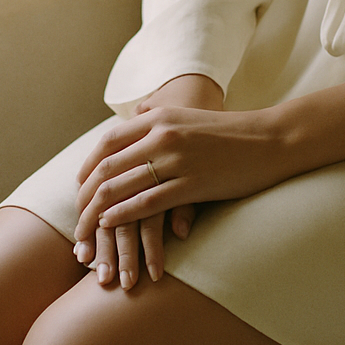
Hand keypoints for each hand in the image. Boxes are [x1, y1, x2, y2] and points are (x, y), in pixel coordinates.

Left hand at [74, 75, 220, 285]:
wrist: (269, 140)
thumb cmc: (228, 132)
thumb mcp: (189, 115)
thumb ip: (161, 115)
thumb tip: (141, 109)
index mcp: (159, 118)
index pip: (108, 143)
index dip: (87, 167)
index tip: (79, 188)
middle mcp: (162, 136)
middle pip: (107, 168)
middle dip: (85, 198)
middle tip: (75, 220)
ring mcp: (177, 160)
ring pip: (121, 188)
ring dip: (98, 215)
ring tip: (86, 235)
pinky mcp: (192, 184)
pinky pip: (148, 203)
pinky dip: (124, 216)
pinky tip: (112, 228)